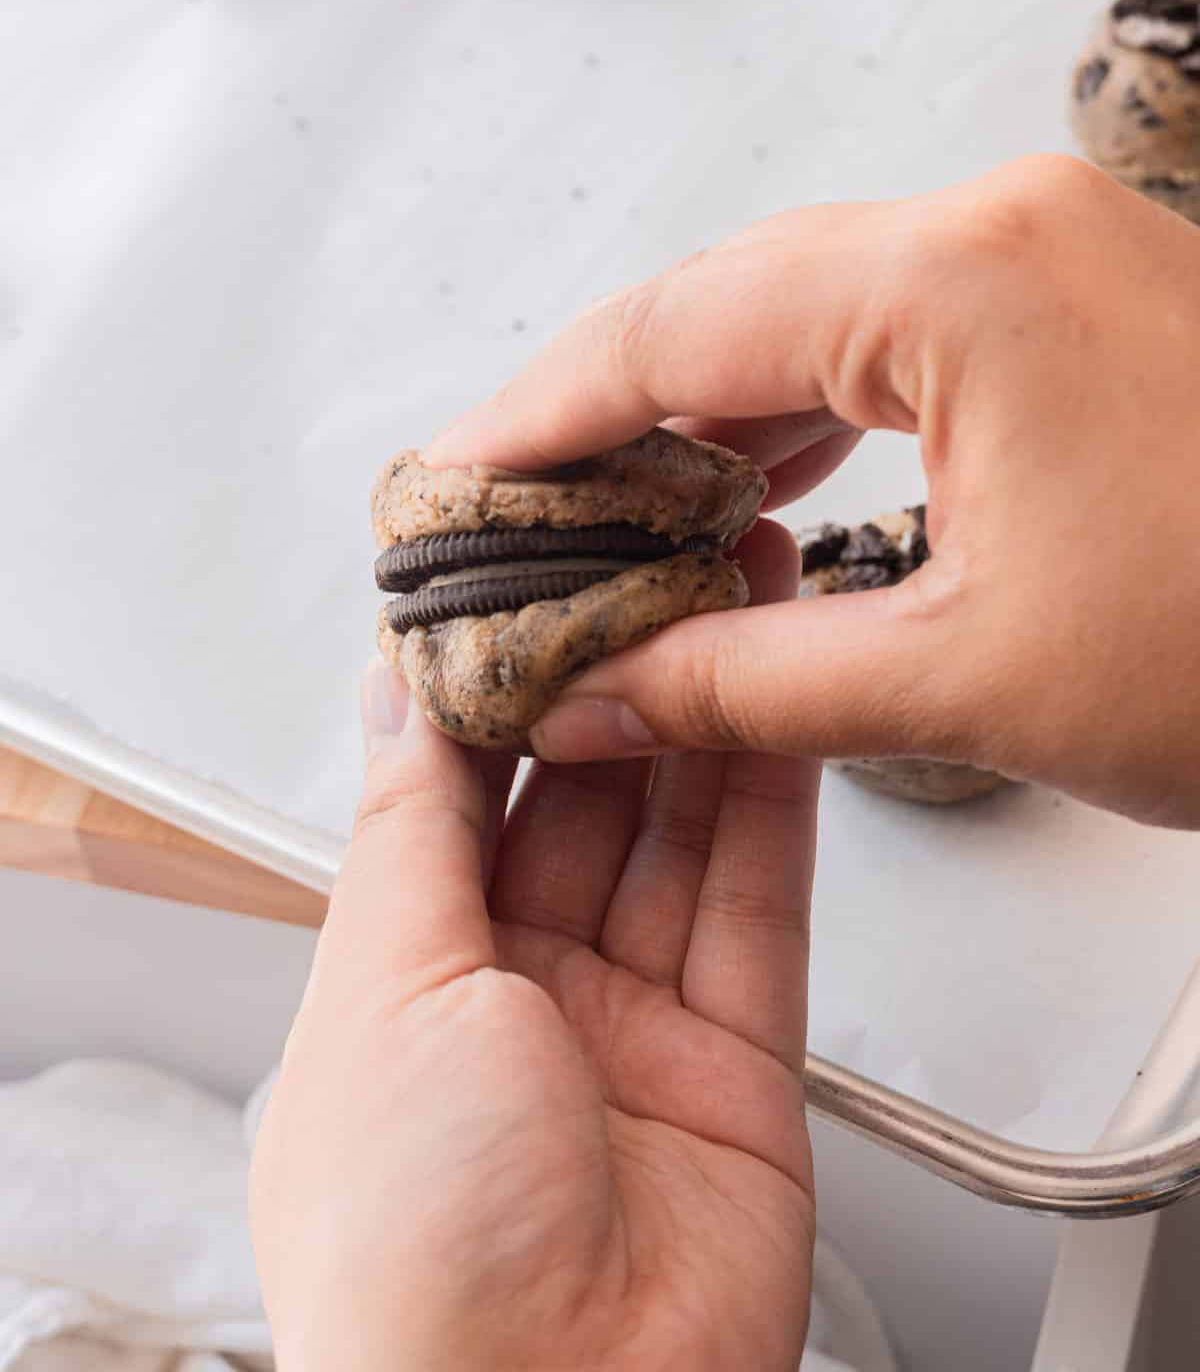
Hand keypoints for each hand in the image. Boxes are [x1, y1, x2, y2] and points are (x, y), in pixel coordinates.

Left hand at [250, 653, 817, 1370]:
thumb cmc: (408, 1255)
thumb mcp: (381, 994)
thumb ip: (409, 829)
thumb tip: (388, 693)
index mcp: (402, 989)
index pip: (451, 800)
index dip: (492, 688)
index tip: (530, 584)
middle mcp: (516, 1005)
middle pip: (573, 807)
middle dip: (611, 687)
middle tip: (645, 570)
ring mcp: (630, 1032)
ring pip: (672, 843)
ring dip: (699, 723)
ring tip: (725, 600)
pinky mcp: (737, 1066)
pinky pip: (754, 911)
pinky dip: (767, 806)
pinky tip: (772, 709)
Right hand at [424, 155, 1199, 827]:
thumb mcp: (964, 678)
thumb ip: (743, 685)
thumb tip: (596, 698)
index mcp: (960, 282)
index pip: (675, 325)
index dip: (538, 413)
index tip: (452, 479)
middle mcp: (997, 230)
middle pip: (724, 296)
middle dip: (599, 407)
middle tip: (505, 506)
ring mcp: (1041, 253)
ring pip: (800, 308)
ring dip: (693, 409)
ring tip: (598, 509)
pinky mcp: (1069, 303)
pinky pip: (883, 330)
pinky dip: (794, 406)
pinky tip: (742, 476)